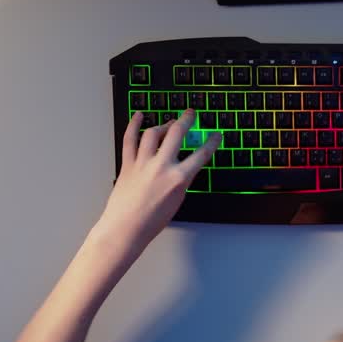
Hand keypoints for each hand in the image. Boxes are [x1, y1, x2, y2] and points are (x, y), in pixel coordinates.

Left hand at [97, 109, 219, 244]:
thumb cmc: (151, 221)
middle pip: (177, 133)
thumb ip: (182, 180)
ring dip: (164, 124)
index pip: (201, 155)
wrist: (126, 228)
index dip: (211, 142)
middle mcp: (161, 166)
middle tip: (190, 113)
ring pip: (154, 133)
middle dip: (186, 120)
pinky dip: (134, 125)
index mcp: (178, 178)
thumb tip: (183, 166)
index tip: (216, 136)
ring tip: (169, 122)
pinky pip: (130, 139)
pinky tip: (139, 116)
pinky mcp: (128, 163)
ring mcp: (143, 163)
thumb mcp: (177, 200)